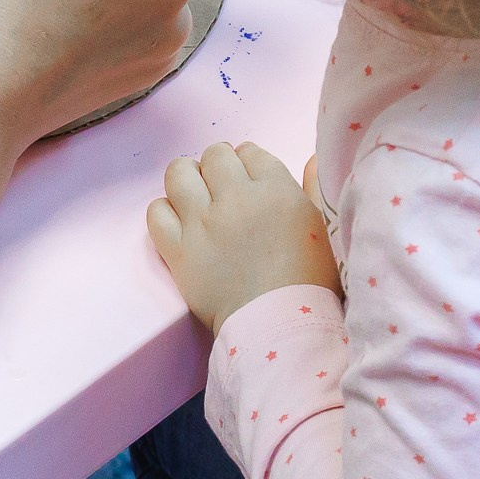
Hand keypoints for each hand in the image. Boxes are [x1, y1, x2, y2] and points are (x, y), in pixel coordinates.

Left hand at [148, 143, 342, 336]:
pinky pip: (156, 212)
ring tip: (197, 196)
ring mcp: (202, 223)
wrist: (280, 326)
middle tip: (224, 188)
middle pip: (214, 156)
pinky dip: (165, 211)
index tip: (250, 179)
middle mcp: (234, 198)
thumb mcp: (323, 228)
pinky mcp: (178, 250)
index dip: (248, 162)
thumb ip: (314, 188)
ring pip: (179, 173)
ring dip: (188, 178)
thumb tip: (311, 158)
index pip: (250, 152)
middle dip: (219, 166)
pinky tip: (179, 222)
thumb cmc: (310, 281)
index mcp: (275, 190)